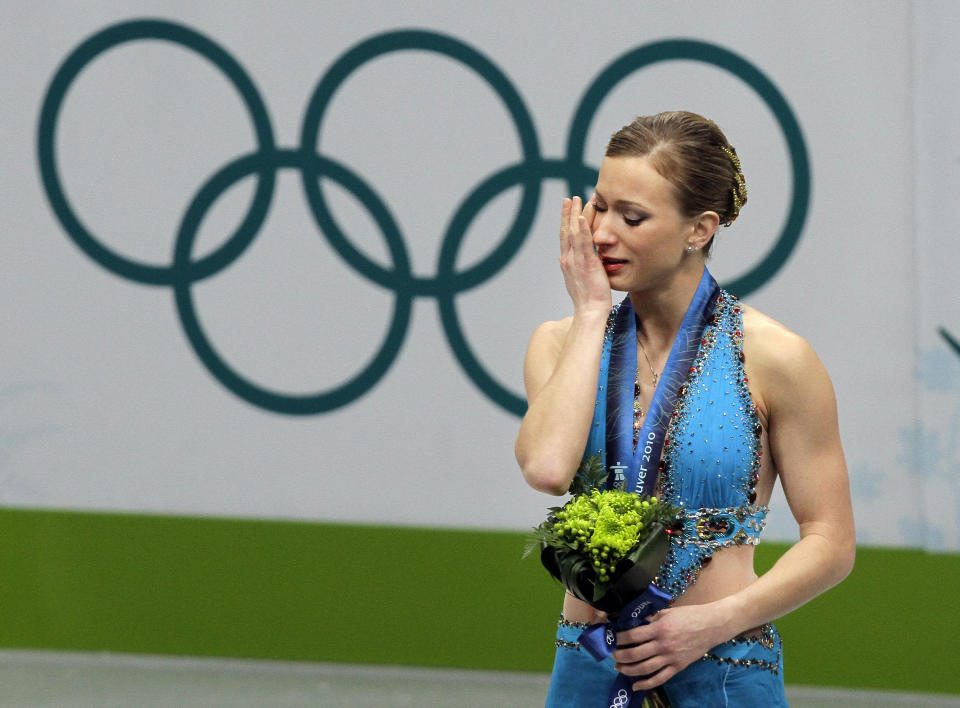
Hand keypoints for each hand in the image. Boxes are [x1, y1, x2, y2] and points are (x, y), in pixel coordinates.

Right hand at [559, 196, 610, 314]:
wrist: (590, 311)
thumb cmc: (588, 298)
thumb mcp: (576, 279)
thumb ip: (571, 266)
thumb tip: (562, 259)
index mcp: (567, 262)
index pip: (565, 237)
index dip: (565, 221)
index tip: (568, 207)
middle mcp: (568, 259)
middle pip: (566, 231)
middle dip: (568, 213)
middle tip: (570, 198)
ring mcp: (576, 260)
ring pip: (574, 233)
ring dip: (575, 214)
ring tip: (577, 200)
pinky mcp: (586, 263)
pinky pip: (583, 243)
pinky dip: (581, 229)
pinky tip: (582, 217)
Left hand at [612, 604, 728, 690]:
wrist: (711, 626)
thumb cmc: (689, 615)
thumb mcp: (667, 612)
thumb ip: (650, 618)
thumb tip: (633, 622)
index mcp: (659, 628)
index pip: (633, 635)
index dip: (619, 638)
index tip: (610, 638)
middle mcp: (663, 644)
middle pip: (635, 654)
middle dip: (619, 655)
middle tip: (611, 655)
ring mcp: (671, 658)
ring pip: (644, 668)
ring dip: (628, 670)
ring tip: (618, 668)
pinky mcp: (678, 667)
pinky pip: (660, 678)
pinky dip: (646, 684)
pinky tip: (635, 686)